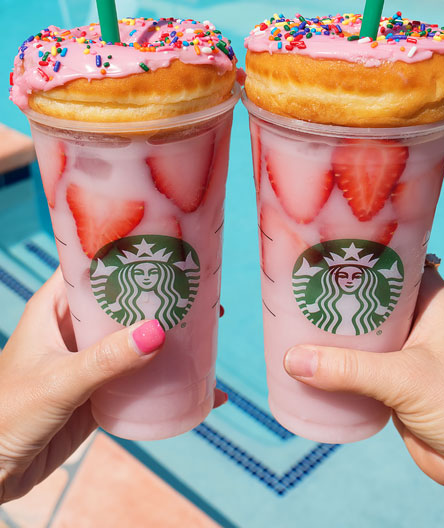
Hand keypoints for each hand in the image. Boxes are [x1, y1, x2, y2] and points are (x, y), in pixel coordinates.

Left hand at [0, 269, 226, 502]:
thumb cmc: (7, 415)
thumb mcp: (59, 382)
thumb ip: (106, 360)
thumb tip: (157, 333)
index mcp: (54, 307)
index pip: (91, 265)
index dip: (126, 252)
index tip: (166, 247)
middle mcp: (72, 328)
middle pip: (121, 300)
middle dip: (158, 296)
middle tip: (200, 292)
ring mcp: (87, 360)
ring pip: (133, 338)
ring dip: (166, 336)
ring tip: (206, 330)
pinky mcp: (98, 393)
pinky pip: (137, 379)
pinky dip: (164, 379)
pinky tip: (198, 386)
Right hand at [284, 267, 443, 503]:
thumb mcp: (404, 380)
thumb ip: (350, 370)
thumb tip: (293, 359)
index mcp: (430, 301)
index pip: (389, 264)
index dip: (357, 257)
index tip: (320, 256)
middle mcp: (416, 320)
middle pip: (368, 297)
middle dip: (335, 297)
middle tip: (297, 288)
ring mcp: (404, 351)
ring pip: (360, 332)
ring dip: (332, 333)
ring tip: (293, 320)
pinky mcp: (392, 381)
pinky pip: (357, 364)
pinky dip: (335, 362)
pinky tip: (307, 358)